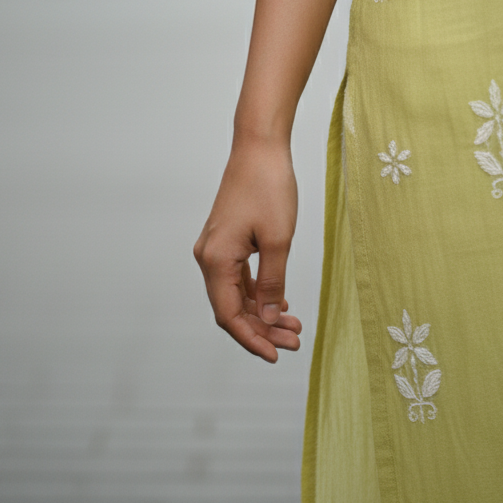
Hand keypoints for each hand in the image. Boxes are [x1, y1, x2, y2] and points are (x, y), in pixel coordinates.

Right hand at [194, 139, 301, 362]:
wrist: (260, 146)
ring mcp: (216, 247)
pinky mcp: (227, 238)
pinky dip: (258, 292)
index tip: (276, 356)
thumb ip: (271, 282)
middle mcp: (209, 256)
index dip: (251, 340)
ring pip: (236, 293)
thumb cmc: (269, 186)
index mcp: (216, 259)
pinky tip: (280, 302)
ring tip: (293, 326)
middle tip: (294, 342)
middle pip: (231, 307)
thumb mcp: (278, 239)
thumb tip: (265, 318)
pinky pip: (238, 276)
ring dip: (262, 312)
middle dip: (261, 329)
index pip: (228, 315)